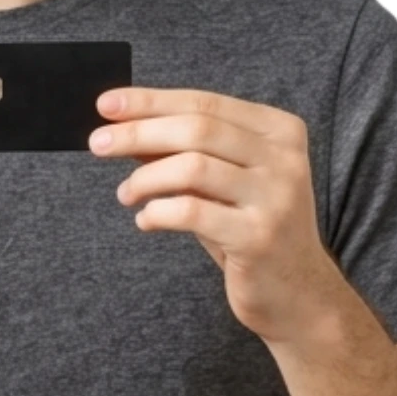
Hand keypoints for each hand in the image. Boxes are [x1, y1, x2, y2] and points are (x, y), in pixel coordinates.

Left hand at [90, 86, 349, 347]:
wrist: (298, 294)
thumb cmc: (251, 229)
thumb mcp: (223, 182)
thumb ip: (185, 151)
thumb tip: (125, 125)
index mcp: (280, 130)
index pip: (205, 103)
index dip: (150, 101)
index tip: (106, 104)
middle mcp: (284, 158)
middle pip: (196, 128)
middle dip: (138, 132)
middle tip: (98, 143)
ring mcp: (275, 197)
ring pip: (191, 166)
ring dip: (145, 178)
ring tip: (126, 194)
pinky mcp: (258, 237)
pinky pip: (191, 212)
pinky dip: (157, 212)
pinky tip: (146, 220)